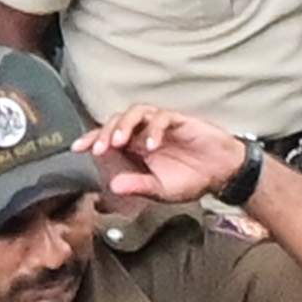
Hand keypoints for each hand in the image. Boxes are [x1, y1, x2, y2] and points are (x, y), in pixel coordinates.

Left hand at [85, 109, 255, 210]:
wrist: (223, 173)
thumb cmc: (192, 179)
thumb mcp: (160, 190)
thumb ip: (138, 186)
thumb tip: (113, 186)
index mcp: (136, 149)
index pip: (109, 137)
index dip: (92, 139)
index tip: (77, 148)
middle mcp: (146, 133)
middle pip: (118, 120)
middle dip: (106, 132)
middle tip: (100, 148)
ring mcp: (163, 125)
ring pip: (137, 111)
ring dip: (125, 125)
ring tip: (121, 141)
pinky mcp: (181, 120)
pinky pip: (163, 117)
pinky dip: (154, 129)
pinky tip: (152, 145)